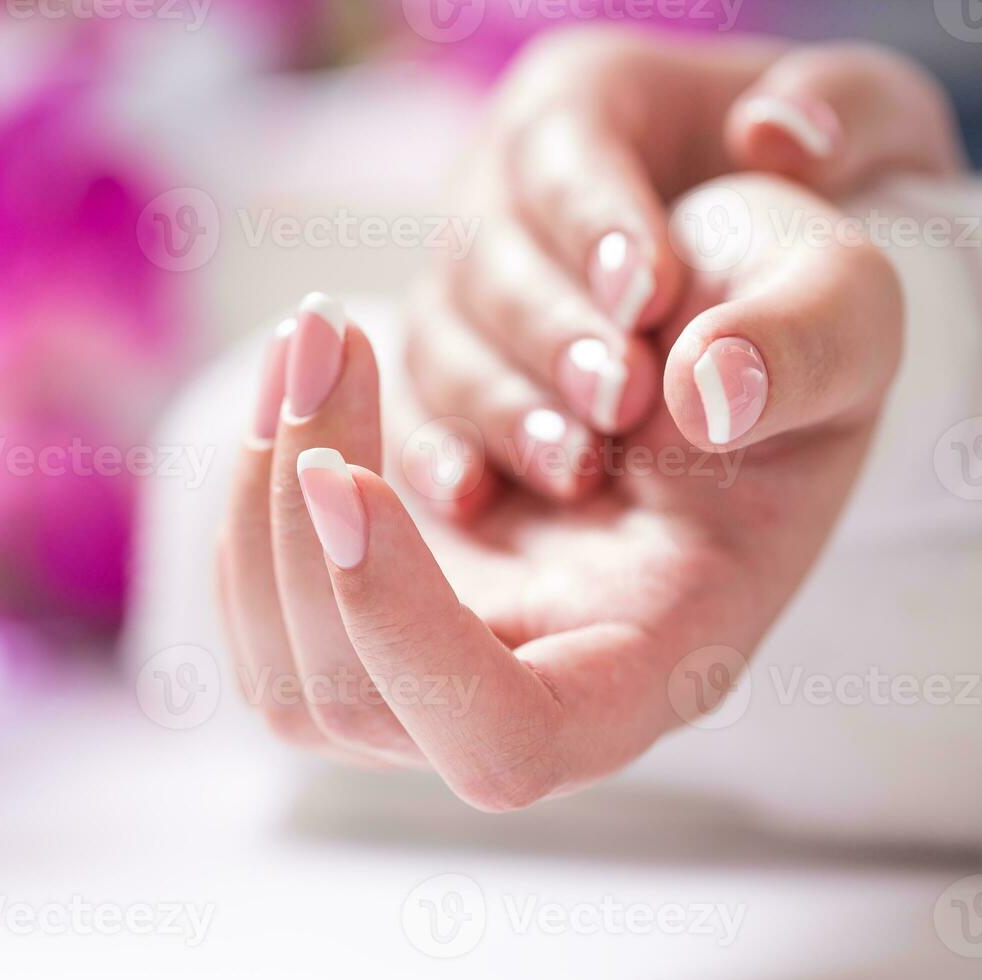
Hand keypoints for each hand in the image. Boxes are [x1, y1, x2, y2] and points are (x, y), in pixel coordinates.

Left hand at [217, 173, 902, 804]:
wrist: (693, 330)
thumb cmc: (768, 340)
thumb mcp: (837, 309)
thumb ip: (803, 347)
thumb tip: (705, 389)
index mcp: (653, 661)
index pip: (502, 739)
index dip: (403, 633)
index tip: (348, 477)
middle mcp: (530, 687)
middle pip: (345, 699)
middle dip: (301, 511)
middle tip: (323, 336)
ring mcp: (436, 659)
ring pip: (278, 657)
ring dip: (257, 493)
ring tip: (308, 341)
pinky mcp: (372, 604)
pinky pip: (262, 598)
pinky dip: (253, 487)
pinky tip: (298, 381)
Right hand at [414, 27, 961, 502]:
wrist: (776, 287)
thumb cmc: (825, 197)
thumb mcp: (872, 135)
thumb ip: (850, 113)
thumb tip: (779, 139)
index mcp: (581, 102)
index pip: (560, 152)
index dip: (592, 222)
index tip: (649, 295)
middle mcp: (497, 193)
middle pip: (487, 259)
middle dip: (551, 333)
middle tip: (623, 397)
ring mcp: (459, 291)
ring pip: (442, 345)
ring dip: (503, 409)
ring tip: (580, 468)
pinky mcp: (443, 377)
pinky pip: (416, 418)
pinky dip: (438, 458)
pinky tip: (475, 498)